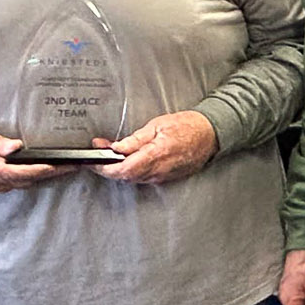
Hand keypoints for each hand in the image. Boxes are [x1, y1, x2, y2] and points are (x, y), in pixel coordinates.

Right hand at [0, 123, 74, 192]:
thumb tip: (16, 147)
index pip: (11, 172)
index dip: (33, 171)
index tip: (53, 165)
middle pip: (21, 181)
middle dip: (48, 174)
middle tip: (71, 166)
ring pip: (20, 185)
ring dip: (43, 178)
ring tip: (66, 167)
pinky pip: (14, 185)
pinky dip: (32, 178)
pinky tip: (47, 171)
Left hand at [96, 110, 218, 184]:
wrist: (211, 134)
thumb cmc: (187, 126)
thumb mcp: (157, 125)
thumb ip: (135, 139)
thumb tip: (115, 148)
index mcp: (155, 155)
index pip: (122, 170)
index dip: (104, 168)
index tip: (93, 161)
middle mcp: (159, 170)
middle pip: (125, 177)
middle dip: (107, 169)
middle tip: (97, 157)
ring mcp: (163, 176)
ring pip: (133, 179)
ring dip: (119, 170)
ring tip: (110, 157)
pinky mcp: (167, 178)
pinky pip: (144, 178)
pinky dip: (132, 171)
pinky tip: (128, 161)